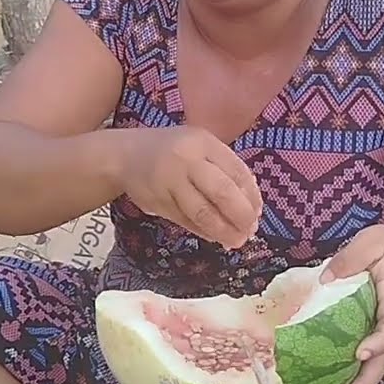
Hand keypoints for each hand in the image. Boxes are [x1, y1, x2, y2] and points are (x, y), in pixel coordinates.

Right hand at [117, 126, 262, 248]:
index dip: (251, 196)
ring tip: (236, 241)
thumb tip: (252, 205)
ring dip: (223, 230)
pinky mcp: (157, 202)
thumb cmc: (173, 151)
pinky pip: (186, 221)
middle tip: (251, 231)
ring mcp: (169, 181)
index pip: (236, 172)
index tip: (258, 213)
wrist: (125, 155)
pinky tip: (216, 237)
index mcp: (203, 142)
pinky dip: (204, 232)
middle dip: (241, 216)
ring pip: (202, 212)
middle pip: (222, 192)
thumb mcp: (199, 147)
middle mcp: (186, 159)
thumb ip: (224, 168)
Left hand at [320, 224, 383, 383]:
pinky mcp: (382, 332)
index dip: (378, 341)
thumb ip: (350, 258)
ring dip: (365, 383)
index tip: (359, 354)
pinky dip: (361, 373)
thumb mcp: (372, 242)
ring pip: (381, 361)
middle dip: (369, 379)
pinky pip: (374, 356)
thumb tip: (326, 280)